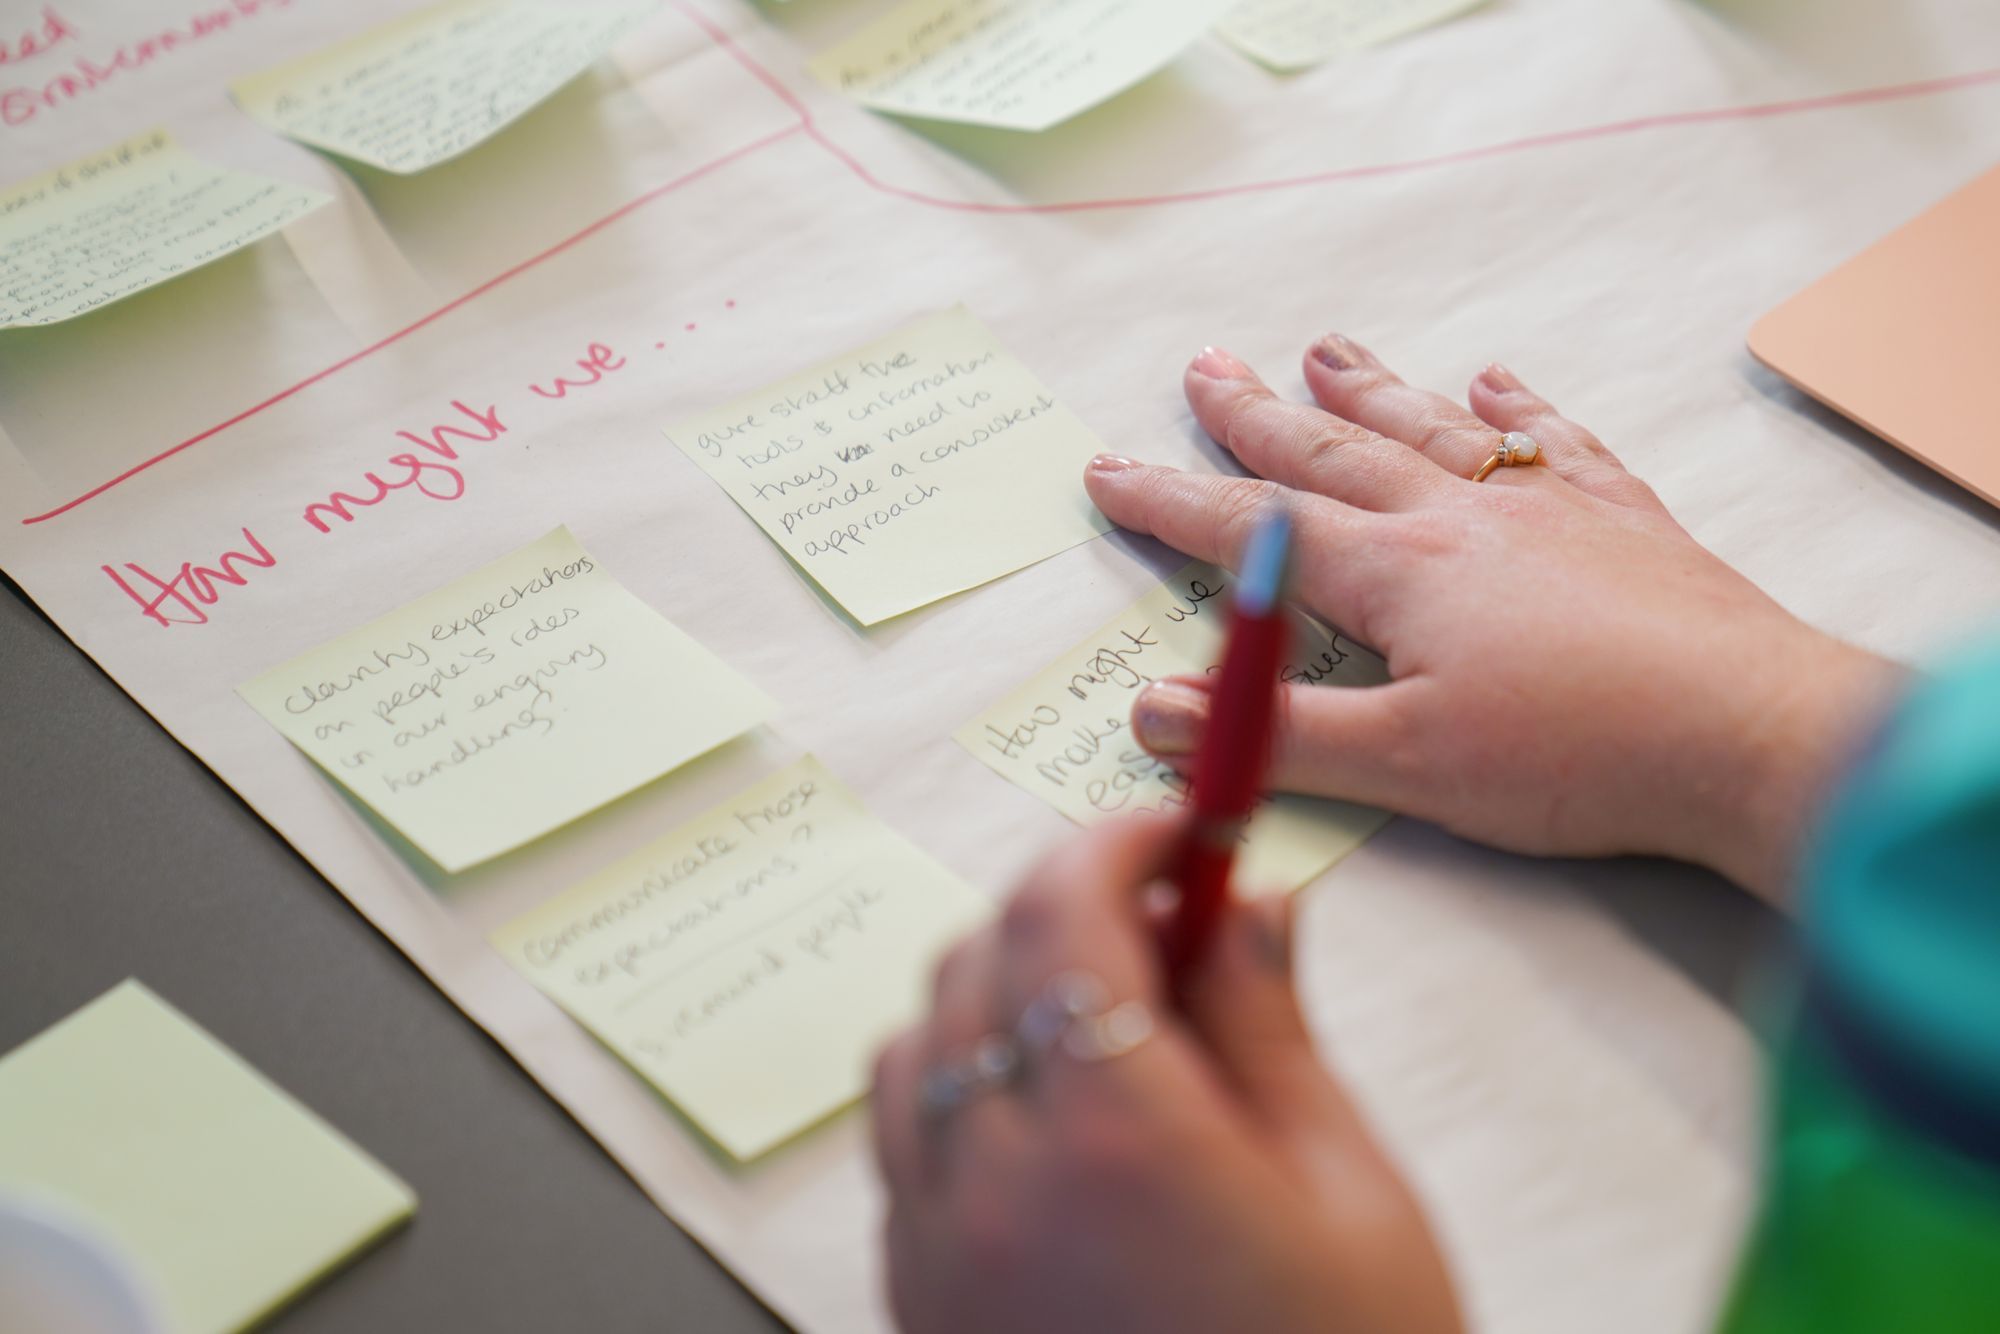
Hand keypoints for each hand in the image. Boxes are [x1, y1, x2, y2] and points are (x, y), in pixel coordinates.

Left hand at [872, 817, 1463, 1333]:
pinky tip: (1054, 1124)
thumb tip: (1245, 903)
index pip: (1062, 910)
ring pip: (916, 1044)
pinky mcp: (918, 1306)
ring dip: (999, 994)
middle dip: (1066, 910)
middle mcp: (995, 1185)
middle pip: (979, 959)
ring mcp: (939, 1252)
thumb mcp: (1345, 1189)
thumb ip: (1270, 1022)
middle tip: (1167, 929)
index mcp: (1114, 1136)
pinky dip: (957, 1088)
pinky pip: (901, 1146)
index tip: (1175, 836)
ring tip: (1112, 1026)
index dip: (1117, 842)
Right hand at [1083, 336, 1905, 902]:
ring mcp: (1548, 507)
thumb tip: (1153, 711)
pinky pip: (1556, 441)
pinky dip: (1518, 406)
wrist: (1750, 734)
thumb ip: (1278, 733)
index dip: (1172, 504)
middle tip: (1205, 368)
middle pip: (1336, 454)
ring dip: (1371, 389)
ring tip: (1321, 349)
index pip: (1257, 532)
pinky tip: (1495, 380)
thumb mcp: (1408, 767)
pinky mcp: (1623, 519)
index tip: (1109, 470)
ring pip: (1436, 429)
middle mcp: (1462, 518)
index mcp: (1399, 574)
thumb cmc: (1575, 757)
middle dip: (1257, 417)